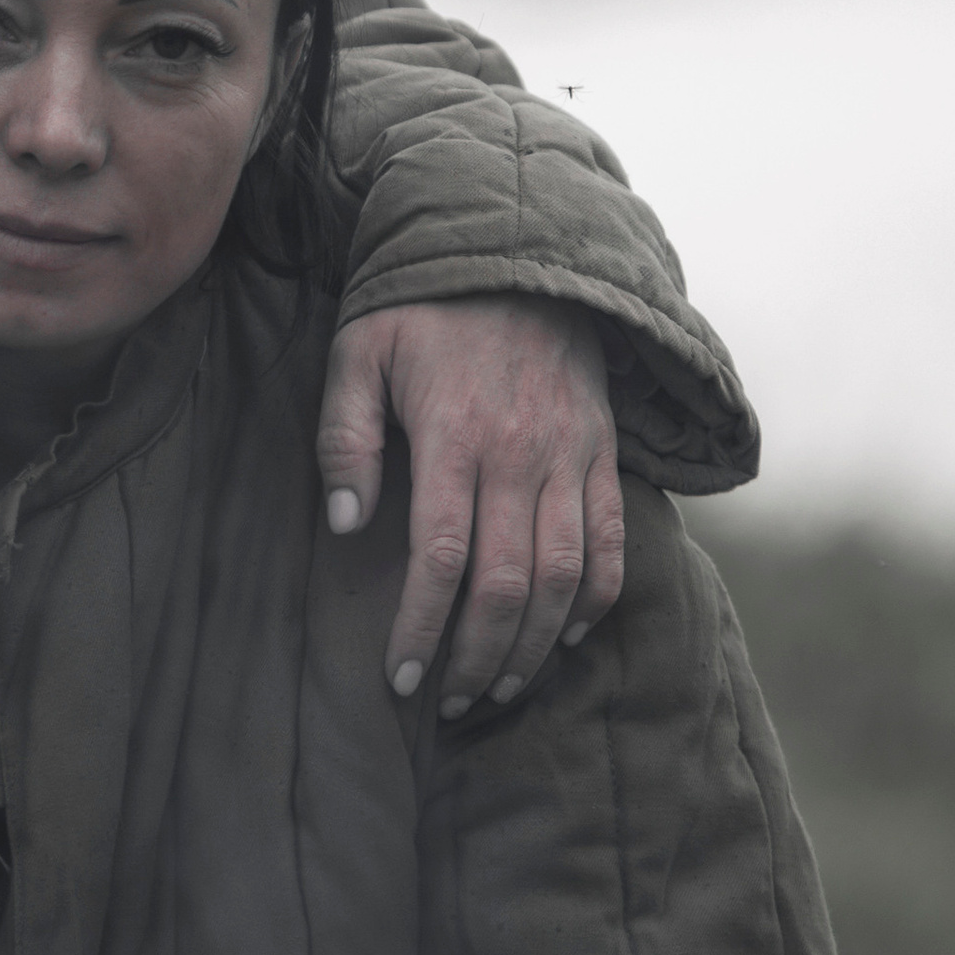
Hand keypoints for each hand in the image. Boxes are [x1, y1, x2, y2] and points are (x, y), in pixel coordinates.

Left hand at [318, 296, 620, 711]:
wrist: (517, 252)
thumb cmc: (422, 308)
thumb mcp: (358, 353)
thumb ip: (343, 438)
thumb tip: (342, 524)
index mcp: (454, 435)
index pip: (443, 559)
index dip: (422, 628)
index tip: (398, 677)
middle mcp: (522, 454)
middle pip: (509, 586)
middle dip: (479, 658)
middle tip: (450, 702)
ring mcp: (571, 456)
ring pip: (565, 578)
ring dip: (534, 645)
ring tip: (500, 686)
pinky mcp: (602, 452)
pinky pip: (612, 542)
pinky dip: (595, 599)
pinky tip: (567, 636)